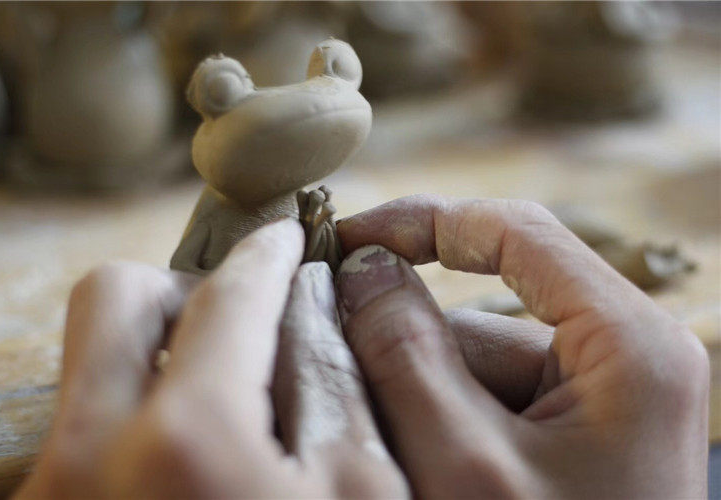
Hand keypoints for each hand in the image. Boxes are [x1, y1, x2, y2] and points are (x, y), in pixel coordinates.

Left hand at [16, 219, 405, 498]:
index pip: (230, 294)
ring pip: (90, 361)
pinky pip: (83, 424)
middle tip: (247, 320)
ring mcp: (52, 496)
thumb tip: (314, 296)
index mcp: (185, 442)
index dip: (270, 254)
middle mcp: (89, 459)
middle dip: (190, 288)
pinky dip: (137, 404)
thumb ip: (338, 378)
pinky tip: (197, 446)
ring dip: (159, 346)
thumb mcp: (365, 496)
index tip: (289, 237)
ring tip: (226, 387)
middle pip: (120, 298)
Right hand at [335, 195, 708, 497]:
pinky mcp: (568, 435)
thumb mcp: (464, 466)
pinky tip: (414, 470)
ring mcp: (593, 402)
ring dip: (409, 400)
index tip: (347, 236)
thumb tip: (364, 267)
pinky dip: (434, 428)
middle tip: (329, 374)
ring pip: (470, 367)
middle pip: (480, 316)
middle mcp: (619, 360)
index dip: (425, 221)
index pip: (516, 234)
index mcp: (628, 346)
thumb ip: (405, 353)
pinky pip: (482, 406)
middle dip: (401, 350)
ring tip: (388, 457)